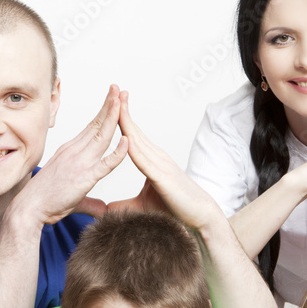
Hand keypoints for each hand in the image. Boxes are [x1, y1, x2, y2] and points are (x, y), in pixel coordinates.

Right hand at [15, 85, 128, 222]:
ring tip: (121, 100)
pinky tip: (127, 140)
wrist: (29, 206)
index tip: (112, 100)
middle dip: (109, 106)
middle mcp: (75, 152)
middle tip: (118, 89)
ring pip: (101, 136)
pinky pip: (106, 163)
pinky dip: (118, 152)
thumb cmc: (45, 200)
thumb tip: (101, 208)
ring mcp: (80, 162)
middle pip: (96, 125)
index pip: (90, 127)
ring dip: (113, 117)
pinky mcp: (85, 177)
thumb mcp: (71, 194)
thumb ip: (89, 200)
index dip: (103, 113)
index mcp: (70, 151)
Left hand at [105, 93, 222, 230]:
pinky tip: (125, 138)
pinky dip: (134, 149)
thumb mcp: (141, 206)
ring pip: (138, 141)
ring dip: (127, 122)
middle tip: (114, 90)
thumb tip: (106, 209)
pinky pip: (145, 162)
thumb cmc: (175, 210)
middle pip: (135, 131)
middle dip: (123, 110)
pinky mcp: (163, 178)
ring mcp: (161, 166)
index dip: (123, 120)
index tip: (112, 104)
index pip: (133, 136)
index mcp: (152, 161)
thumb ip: (123, 205)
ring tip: (117, 104)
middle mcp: (157, 158)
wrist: (200, 217)